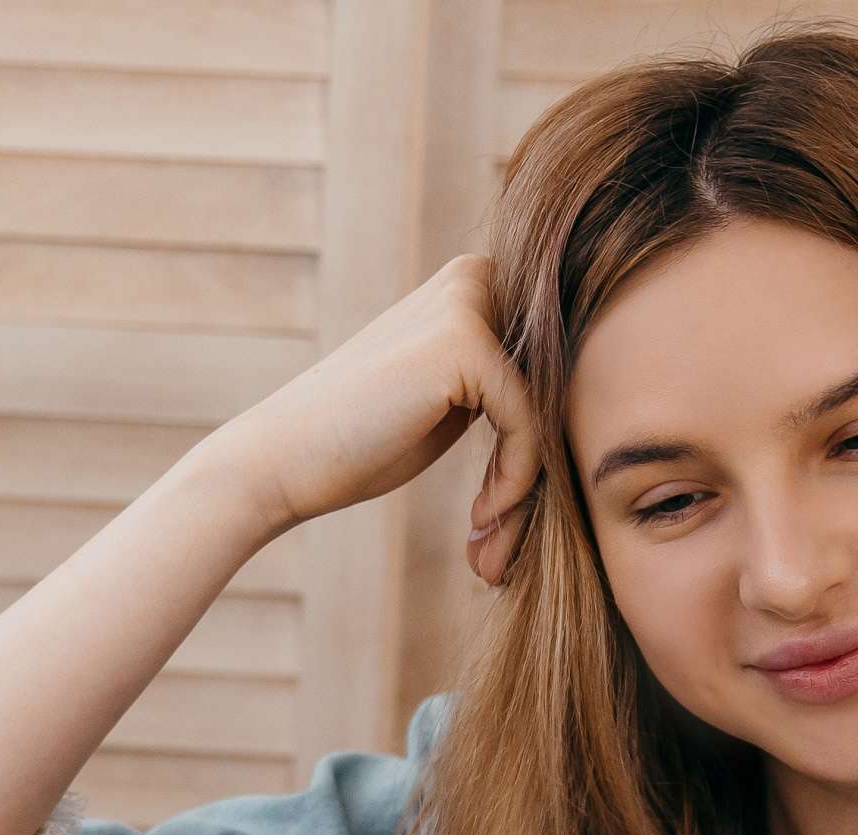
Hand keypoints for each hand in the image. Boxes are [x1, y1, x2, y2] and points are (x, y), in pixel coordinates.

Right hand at [211, 252, 544, 586]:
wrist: (284, 460)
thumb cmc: (361, 443)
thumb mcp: (447, 404)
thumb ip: (501, 388)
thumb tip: (574, 406)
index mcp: (469, 286)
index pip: (552, 363)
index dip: (540, 439)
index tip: (503, 505)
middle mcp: (472, 279)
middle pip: (558, 380)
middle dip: (541, 461)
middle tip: (502, 527)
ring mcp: (466, 304)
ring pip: (545, 406)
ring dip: (528, 482)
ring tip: (489, 531)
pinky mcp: (464, 343)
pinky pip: (527, 424)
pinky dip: (514, 481)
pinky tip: (480, 517)